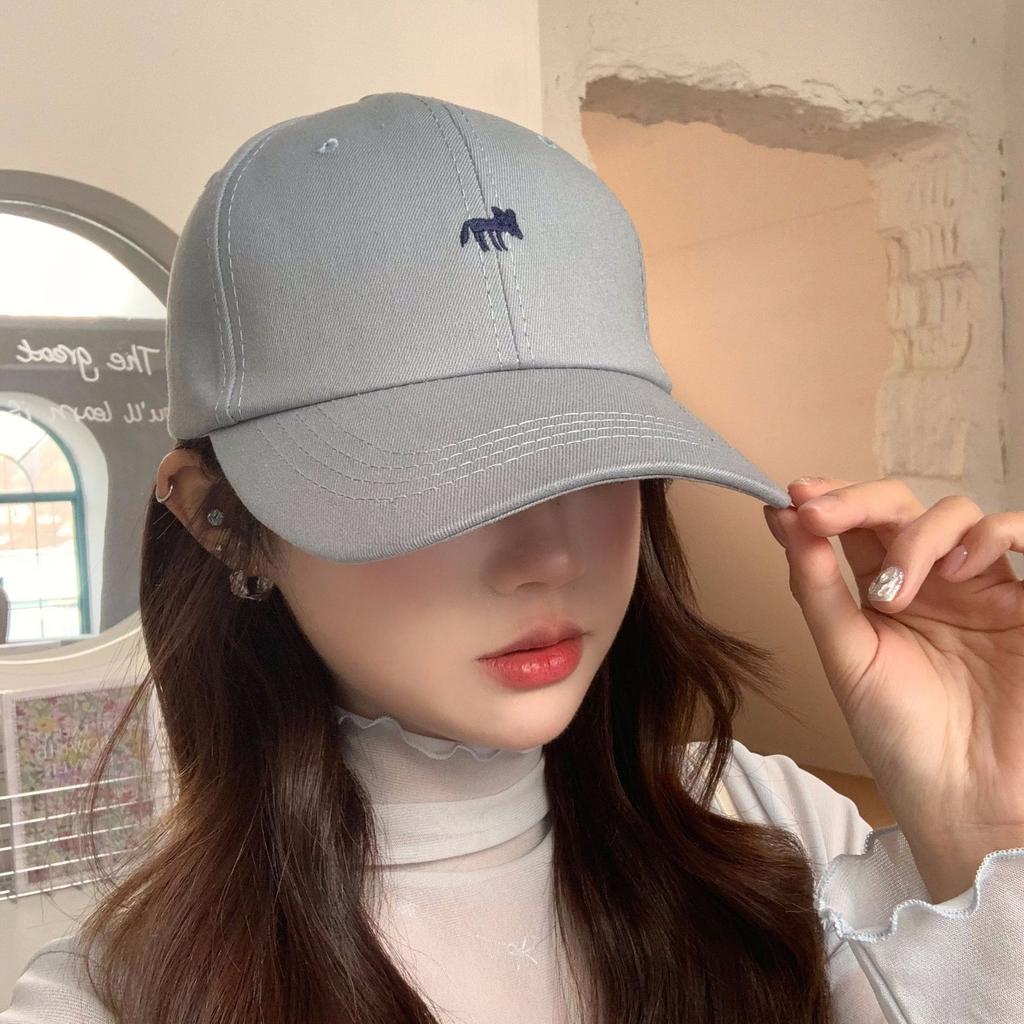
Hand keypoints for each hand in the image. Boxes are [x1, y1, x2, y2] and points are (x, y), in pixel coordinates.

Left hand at [763, 476, 1023, 900]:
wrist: (968, 801)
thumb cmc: (902, 737)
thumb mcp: (846, 656)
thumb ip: (818, 587)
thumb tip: (781, 518)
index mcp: (883, 591)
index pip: (856, 524)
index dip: (829, 501)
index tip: (793, 498)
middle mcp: (931, 581)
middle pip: (900, 506)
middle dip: (856, 501)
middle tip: (817, 515)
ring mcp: (982, 588)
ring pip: (955, 514)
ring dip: (915, 535)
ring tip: (892, 591)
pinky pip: (1021, 534)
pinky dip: (992, 534)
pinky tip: (959, 568)